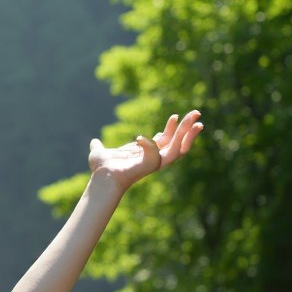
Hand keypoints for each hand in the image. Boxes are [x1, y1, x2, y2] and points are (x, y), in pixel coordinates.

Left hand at [88, 109, 202, 190]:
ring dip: (187, 134)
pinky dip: (149, 144)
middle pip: (178, 143)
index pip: (167, 141)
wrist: (100, 178)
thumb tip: (94, 142)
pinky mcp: (149, 167)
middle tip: (197, 113)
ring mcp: (153, 163)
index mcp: (147, 154)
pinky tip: (138, 138)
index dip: (173, 129)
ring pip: (178, 149)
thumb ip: (99, 146)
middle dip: (188, 128)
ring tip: (197, 121)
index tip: (174, 116)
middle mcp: (154, 159)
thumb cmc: (102, 169)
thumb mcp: (100, 153)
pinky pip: (157, 154)